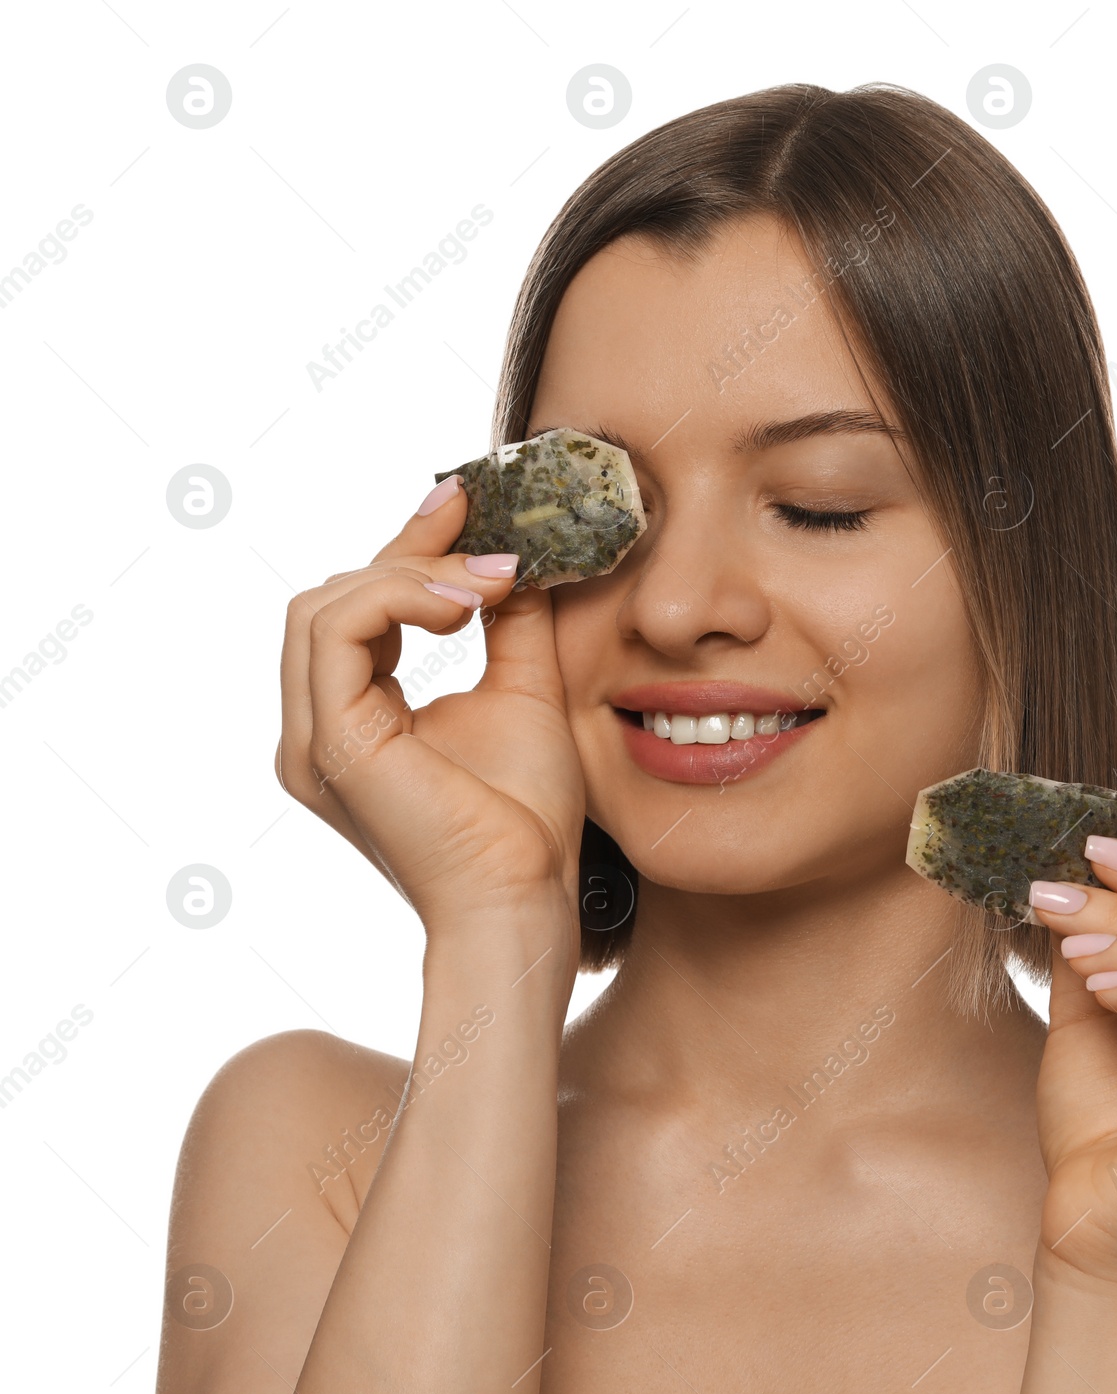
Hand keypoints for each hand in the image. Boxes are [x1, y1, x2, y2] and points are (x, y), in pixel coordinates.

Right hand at [274, 476, 587, 943]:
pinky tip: (466, 605)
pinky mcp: (330, 743)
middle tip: (484, 531)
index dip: (410, 548)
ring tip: (489, 584)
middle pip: (334, 596)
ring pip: (325, 605)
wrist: (525, 895)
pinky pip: (336, 631)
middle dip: (411, 553)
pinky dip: (398, 600)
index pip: (361, 608)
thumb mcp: (524, 691)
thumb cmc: (526, 817)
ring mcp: (313, 738)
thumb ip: (512, 623)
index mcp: (355, 717)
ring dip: (411, 575)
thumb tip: (517, 553)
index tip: (464, 498)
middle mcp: (318, 726)